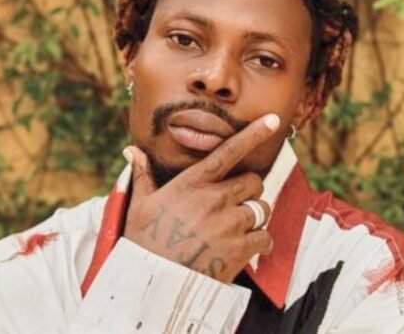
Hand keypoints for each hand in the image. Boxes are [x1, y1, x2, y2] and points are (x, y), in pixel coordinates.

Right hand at [123, 113, 279, 282]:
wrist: (151, 283)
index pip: (228, 151)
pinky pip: (265, 237)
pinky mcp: (240, 249)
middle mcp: (214, 199)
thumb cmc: (143, 241)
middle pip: (253, 181)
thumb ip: (142, 174)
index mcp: (192, 183)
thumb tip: (131, 150)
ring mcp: (229, 224)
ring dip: (255, 216)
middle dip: (249, 190)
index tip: (273, 119)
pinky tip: (247, 248)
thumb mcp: (139, 205)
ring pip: (262, 208)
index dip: (253, 133)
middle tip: (235, 203)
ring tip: (237, 228)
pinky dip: (261, 242)